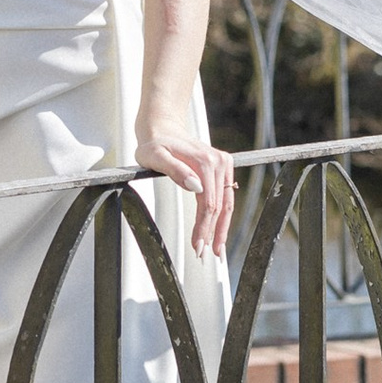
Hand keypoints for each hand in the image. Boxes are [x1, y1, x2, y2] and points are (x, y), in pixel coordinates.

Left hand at [137, 120, 235, 257]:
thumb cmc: (155, 143)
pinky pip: (225, 196)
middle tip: (205, 255)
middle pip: (220, 206)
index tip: (198, 246)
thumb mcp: (156, 156)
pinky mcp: (223, 167)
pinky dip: (222, 216)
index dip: (204, 227)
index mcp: (206, 162)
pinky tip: (217, 231)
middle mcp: (219, 162)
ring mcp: (223, 164)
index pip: (208, 203)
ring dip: (221, 228)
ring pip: (226, 203)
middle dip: (213, 233)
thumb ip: (175, 170)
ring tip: (215, 249)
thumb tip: (196, 186)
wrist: (162, 127)